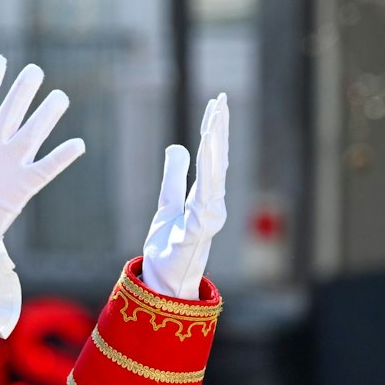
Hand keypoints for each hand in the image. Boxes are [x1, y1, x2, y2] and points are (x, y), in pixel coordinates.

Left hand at [0, 55, 86, 255]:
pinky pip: (47, 167)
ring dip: (46, 115)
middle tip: (34, 71)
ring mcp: (7, 166)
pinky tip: (76, 144)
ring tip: (59, 96)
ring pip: (33, 132)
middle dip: (23, 91)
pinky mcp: (21, 187)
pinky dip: (62, 157)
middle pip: (11, 111)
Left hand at [141, 94, 228, 299]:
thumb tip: (177, 146)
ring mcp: (205, 223)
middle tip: (220, 102)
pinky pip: (197, 214)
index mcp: (205, 197)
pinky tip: (201, 178)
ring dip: (212, 155)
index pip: (212, 156)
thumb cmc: (169, 246)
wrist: (163, 282)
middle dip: (219, 132)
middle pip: (217, 162)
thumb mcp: (167, 204)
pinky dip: (200, 196)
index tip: (217, 103)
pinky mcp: (192, 239)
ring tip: (211, 128)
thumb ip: (174, 178)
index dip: (215, 130)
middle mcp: (211, 206)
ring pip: (211, 182)